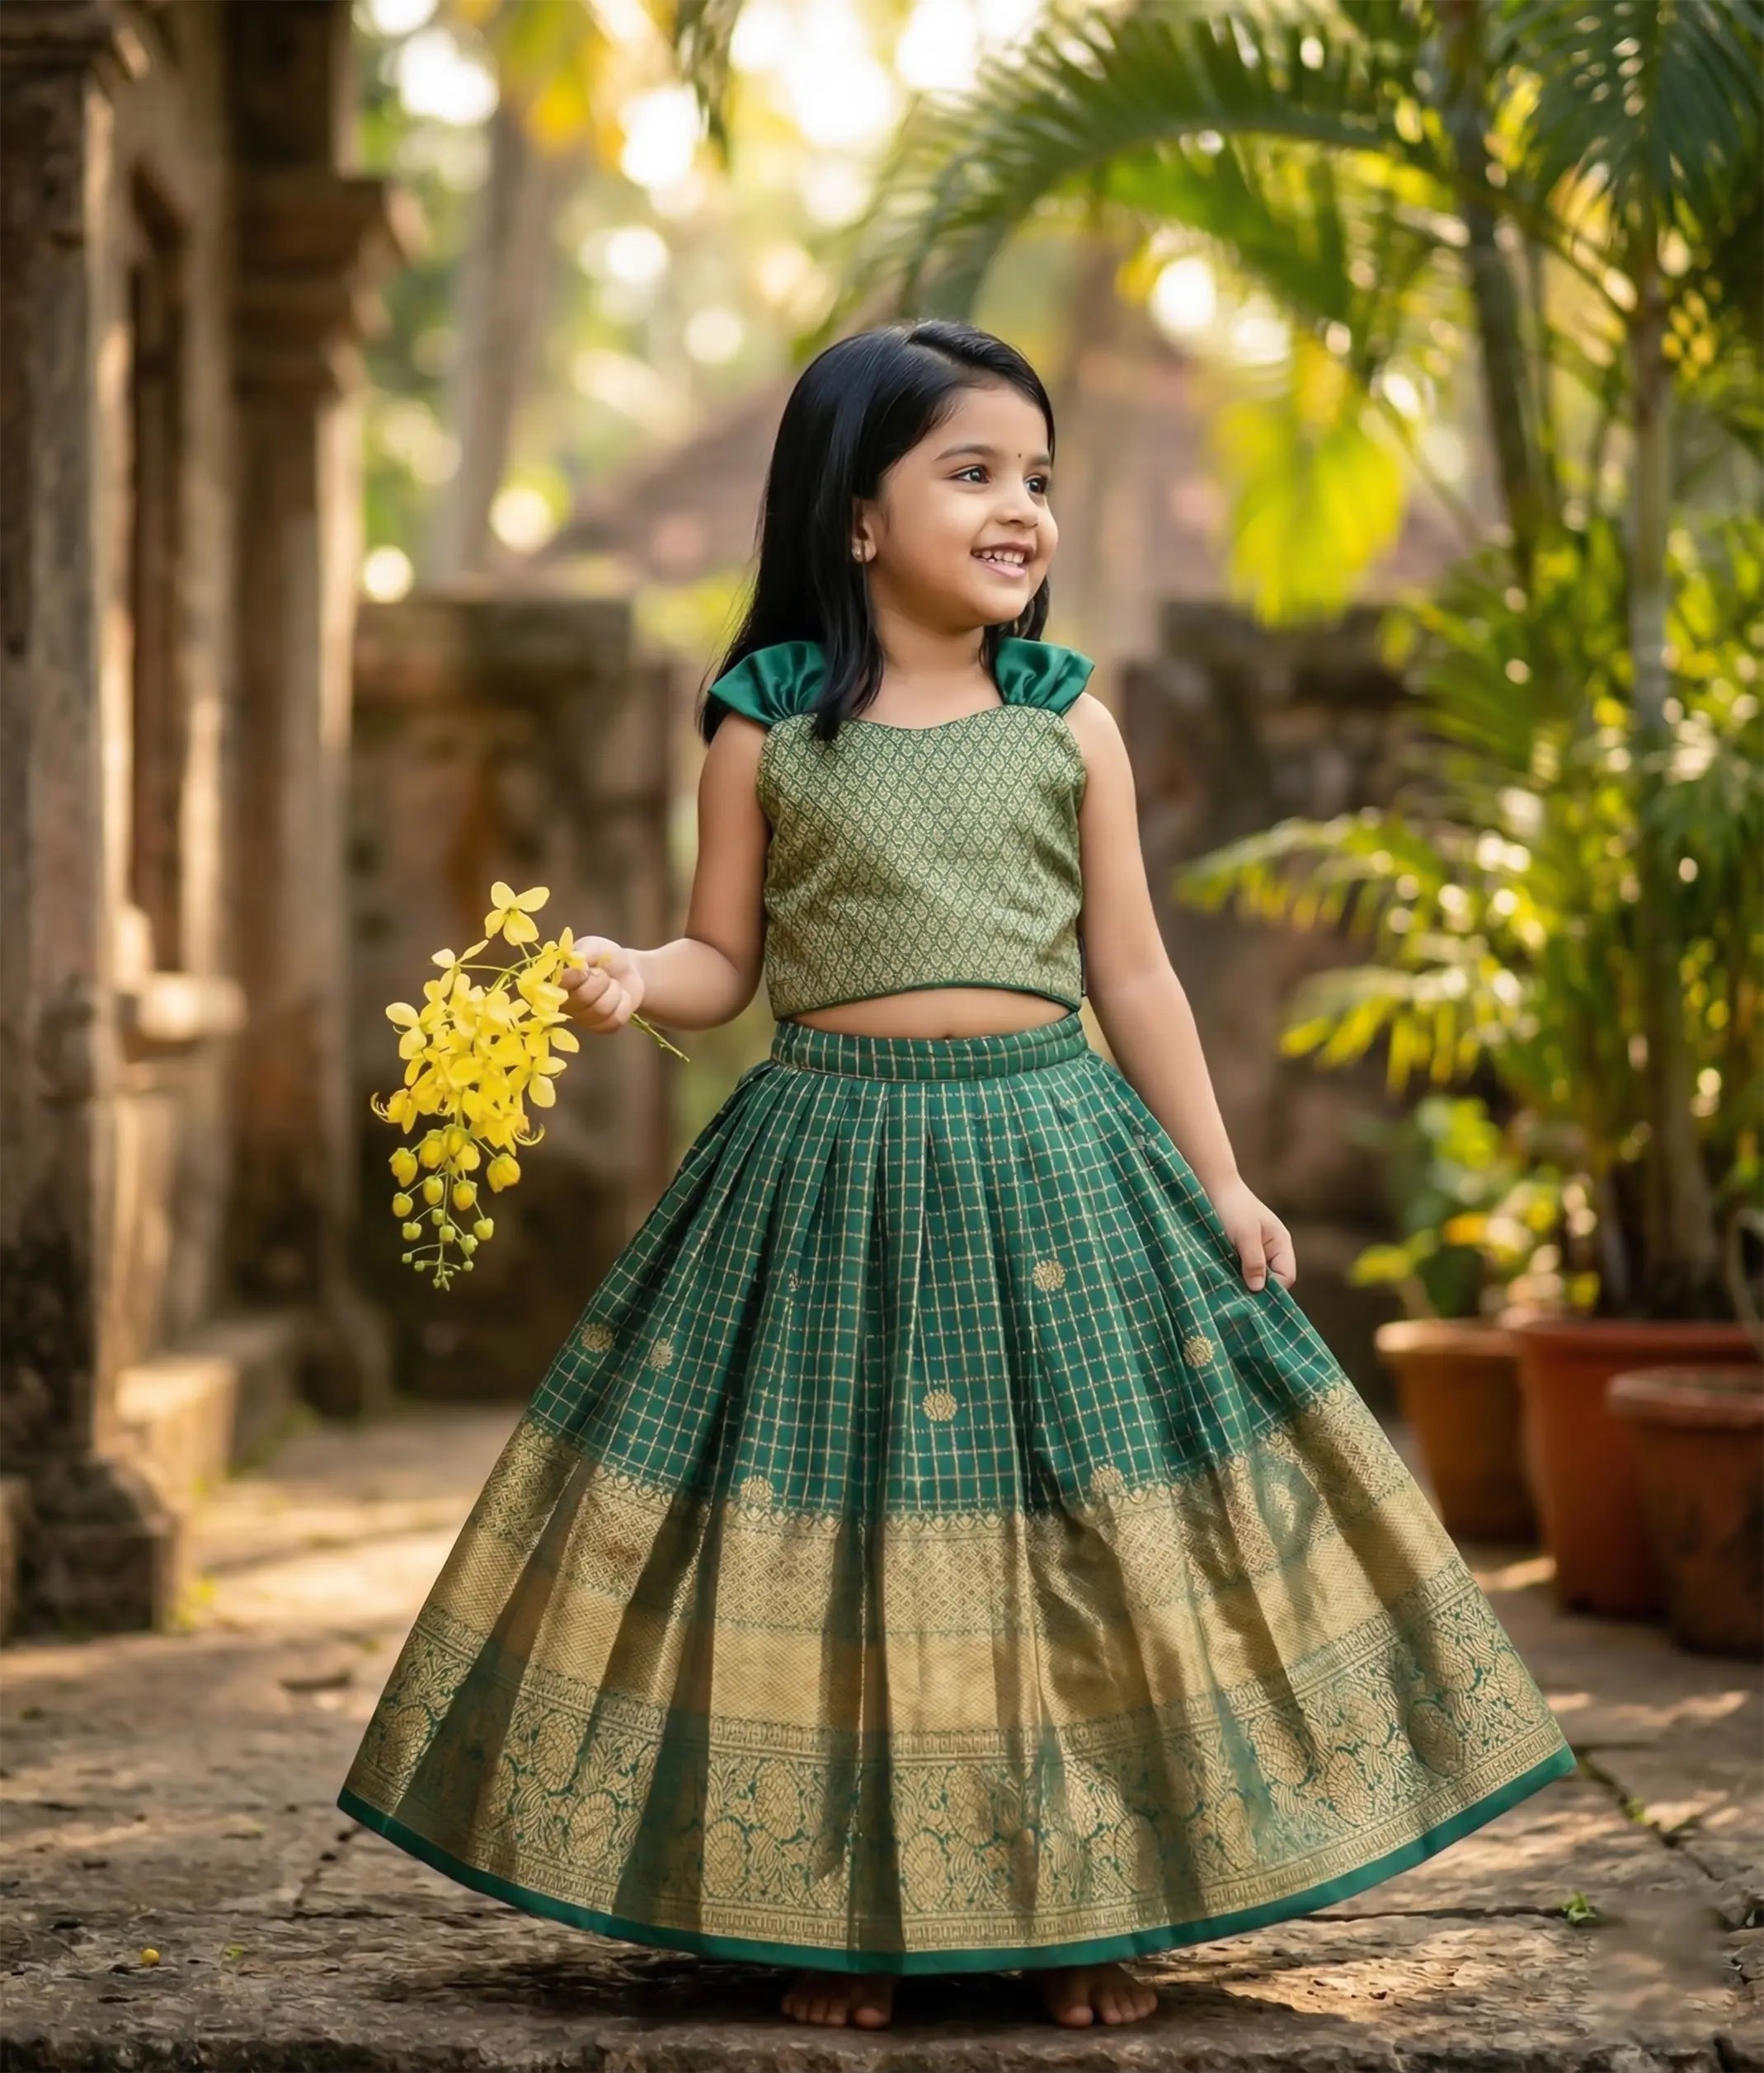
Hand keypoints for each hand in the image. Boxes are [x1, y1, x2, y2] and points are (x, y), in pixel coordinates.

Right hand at [558, 934, 645, 1033]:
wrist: (628, 970)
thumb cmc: (604, 956)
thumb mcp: (594, 945)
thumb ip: (584, 951)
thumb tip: (578, 962)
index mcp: (557, 981)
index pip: (557, 985)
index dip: (576, 976)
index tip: (587, 968)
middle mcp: (564, 1003)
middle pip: (582, 998)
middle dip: (601, 980)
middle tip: (604, 974)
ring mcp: (582, 1018)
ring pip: (600, 1010)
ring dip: (614, 992)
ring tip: (612, 984)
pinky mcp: (600, 1027)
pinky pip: (614, 1020)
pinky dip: (623, 1004)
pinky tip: (620, 997)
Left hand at [1207, 1176, 1296, 1291]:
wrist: (1213, 1188)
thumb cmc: (1233, 1208)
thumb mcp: (1245, 1235)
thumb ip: (1254, 1261)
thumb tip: (1258, 1290)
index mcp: (1281, 1244)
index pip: (1286, 1276)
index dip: (1272, 1288)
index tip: (1249, 1293)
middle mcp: (1272, 1250)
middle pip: (1272, 1281)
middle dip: (1256, 1287)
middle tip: (1236, 1293)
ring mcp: (1256, 1252)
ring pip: (1255, 1277)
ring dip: (1242, 1282)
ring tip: (1227, 1284)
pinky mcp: (1240, 1253)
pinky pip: (1242, 1271)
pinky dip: (1234, 1276)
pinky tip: (1222, 1277)